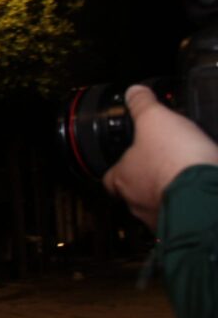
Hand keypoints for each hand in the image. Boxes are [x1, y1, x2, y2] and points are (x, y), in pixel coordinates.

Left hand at [103, 85, 217, 229]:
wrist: (210, 194)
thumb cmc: (176, 160)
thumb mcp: (155, 119)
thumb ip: (142, 105)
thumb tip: (134, 92)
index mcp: (123, 178)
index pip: (110, 178)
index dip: (117, 168)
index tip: (126, 160)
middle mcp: (138, 203)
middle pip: (135, 193)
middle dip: (148, 180)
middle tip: (163, 167)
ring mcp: (161, 218)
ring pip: (160, 206)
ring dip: (171, 193)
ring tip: (186, 178)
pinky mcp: (187, 225)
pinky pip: (185, 214)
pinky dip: (191, 203)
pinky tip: (202, 189)